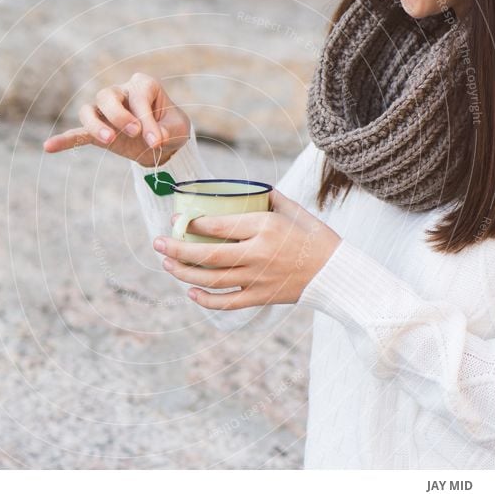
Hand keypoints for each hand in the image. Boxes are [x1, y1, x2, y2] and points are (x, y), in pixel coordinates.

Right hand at [43, 72, 190, 166]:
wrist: (163, 142)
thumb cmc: (171, 127)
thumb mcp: (178, 128)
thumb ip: (168, 131)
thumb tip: (154, 139)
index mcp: (143, 85)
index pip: (138, 98)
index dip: (147, 120)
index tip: (156, 141)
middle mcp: (121, 93)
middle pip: (106, 95)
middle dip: (118, 114)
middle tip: (134, 133)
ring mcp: (106, 112)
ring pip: (89, 110)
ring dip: (96, 125)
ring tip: (109, 140)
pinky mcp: (98, 131)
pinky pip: (78, 133)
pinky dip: (65, 140)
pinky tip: (49, 147)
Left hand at [152, 190, 341, 309]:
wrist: (337, 273)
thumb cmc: (316, 237)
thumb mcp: (295, 210)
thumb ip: (269, 198)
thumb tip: (247, 189)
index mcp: (264, 227)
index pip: (218, 225)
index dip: (192, 223)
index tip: (176, 219)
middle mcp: (258, 254)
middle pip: (208, 254)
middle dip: (177, 249)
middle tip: (157, 243)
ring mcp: (258, 278)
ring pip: (212, 279)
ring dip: (185, 272)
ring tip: (167, 264)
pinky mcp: (261, 297)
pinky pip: (227, 303)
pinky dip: (206, 301)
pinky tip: (190, 292)